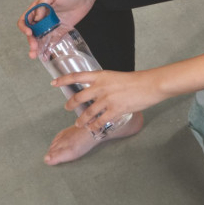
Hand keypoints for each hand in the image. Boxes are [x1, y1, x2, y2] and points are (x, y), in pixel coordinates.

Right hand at [17, 0, 95, 58]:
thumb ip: (41, 4)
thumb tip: (37, 18)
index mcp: (37, 9)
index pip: (25, 20)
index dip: (24, 27)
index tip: (30, 33)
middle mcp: (42, 18)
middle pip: (31, 32)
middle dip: (30, 41)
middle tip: (34, 47)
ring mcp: (50, 26)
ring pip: (40, 39)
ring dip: (36, 48)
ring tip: (34, 55)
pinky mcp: (59, 32)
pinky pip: (51, 42)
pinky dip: (47, 49)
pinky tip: (45, 56)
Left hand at [52, 69, 166, 133]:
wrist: (149, 85)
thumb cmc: (135, 81)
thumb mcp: (115, 77)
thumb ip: (104, 84)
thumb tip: (97, 92)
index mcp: (100, 76)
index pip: (76, 76)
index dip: (63, 80)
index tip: (53, 83)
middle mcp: (100, 87)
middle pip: (79, 97)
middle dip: (71, 104)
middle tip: (67, 108)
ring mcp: (107, 99)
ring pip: (88, 112)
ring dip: (81, 119)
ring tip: (78, 123)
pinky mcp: (114, 110)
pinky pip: (100, 121)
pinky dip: (94, 126)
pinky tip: (92, 128)